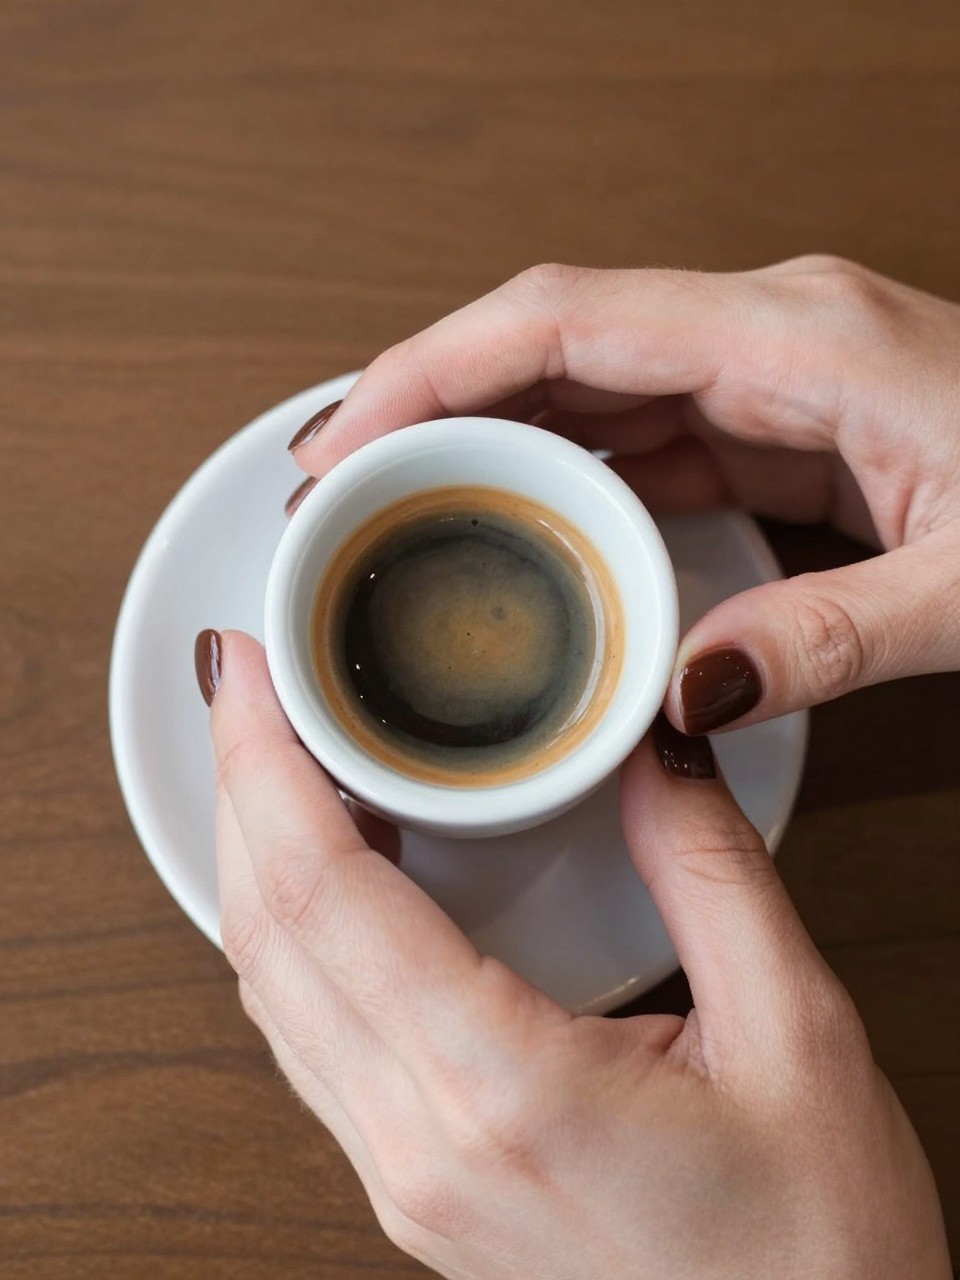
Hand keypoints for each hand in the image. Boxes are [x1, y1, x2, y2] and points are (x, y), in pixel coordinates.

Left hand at [203, 630, 949, 1278]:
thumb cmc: (817, 1252)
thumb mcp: (795, 1033)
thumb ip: (710, 867)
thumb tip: (654, 740)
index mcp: (504, 1092)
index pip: (325, 895)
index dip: (264, 765)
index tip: (245, 670)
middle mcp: (421, 1142)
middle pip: (267, 932)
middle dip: (240, 788)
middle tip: (251, 682)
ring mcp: (403, 1176)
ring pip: (270, 987)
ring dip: (255, 858)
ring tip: (278, 753)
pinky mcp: (416, 1184)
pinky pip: (309, 1036)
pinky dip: (295, 932)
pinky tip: (329, 872)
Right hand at [290, 257, 959, 733]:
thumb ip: (826, 636)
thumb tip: (676, 693)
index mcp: (800, 338)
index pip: (564, 321)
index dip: (430, 370)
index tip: (344, 437)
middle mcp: (769, 332)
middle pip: (549, 340)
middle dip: (428, 405)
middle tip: (341, 495)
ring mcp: (771, 370)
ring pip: (585, 384)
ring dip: (485, 440)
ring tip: (402, 514)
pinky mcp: (779, 415)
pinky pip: (638, 429)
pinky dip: (562, 473)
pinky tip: (520, 526)